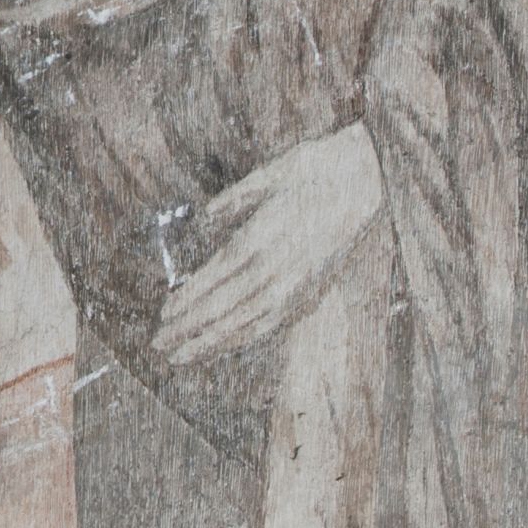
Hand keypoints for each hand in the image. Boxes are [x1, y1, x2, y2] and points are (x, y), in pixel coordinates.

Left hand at [154, 124, 384, 367]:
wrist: (369, 181)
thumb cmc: (316, 171)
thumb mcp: (269, 174)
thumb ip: (233, 200)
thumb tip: (205, 220)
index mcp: (262, 238)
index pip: (215, 279)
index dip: (188, 301)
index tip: (164, 314)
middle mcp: (277, 268)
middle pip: (224, 308)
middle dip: (189, 329)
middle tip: (159, 345)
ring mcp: (296, 285)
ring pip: (247, 324)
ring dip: (211, 343)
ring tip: (182, 356)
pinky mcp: (311, 292)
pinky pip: (272, 324)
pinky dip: (243, 339)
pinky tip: (224, 346)